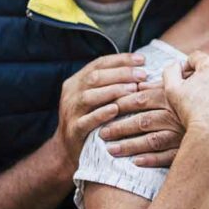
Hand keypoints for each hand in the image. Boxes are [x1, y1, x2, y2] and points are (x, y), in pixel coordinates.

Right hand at [53, 53, 146, 169]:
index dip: (121, 60)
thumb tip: (140, 69)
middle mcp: (71, 94)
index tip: (142, 60)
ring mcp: (70, 112)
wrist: (66, 149)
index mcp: (76, 82)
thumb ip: (109, 83)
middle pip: (95, 77)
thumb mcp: (94, 97)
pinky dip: (101, 114)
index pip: (99, 63)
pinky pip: (87, 120)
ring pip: (89, 96)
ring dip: (113, 91)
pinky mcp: (73, 130)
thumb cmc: (89, 118)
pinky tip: (116, 109)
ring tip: (133, 89)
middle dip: (121, 74)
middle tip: (142, 75)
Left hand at [102, 78, 185, 166]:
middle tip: (101, 133)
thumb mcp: (191, 81)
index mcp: (172, 96)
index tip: (106, 109)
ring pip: (150, 140)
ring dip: (128, 146)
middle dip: (119, 127)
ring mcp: (181, 132)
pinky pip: (167, 156)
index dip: (122, 104)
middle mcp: (174, 114)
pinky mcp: (188, 147)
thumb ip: (166, 80)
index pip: (140, 99)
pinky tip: (136, 163)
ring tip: (110, 150)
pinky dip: (151, 160)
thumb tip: (142, 82)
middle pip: (141, 121)